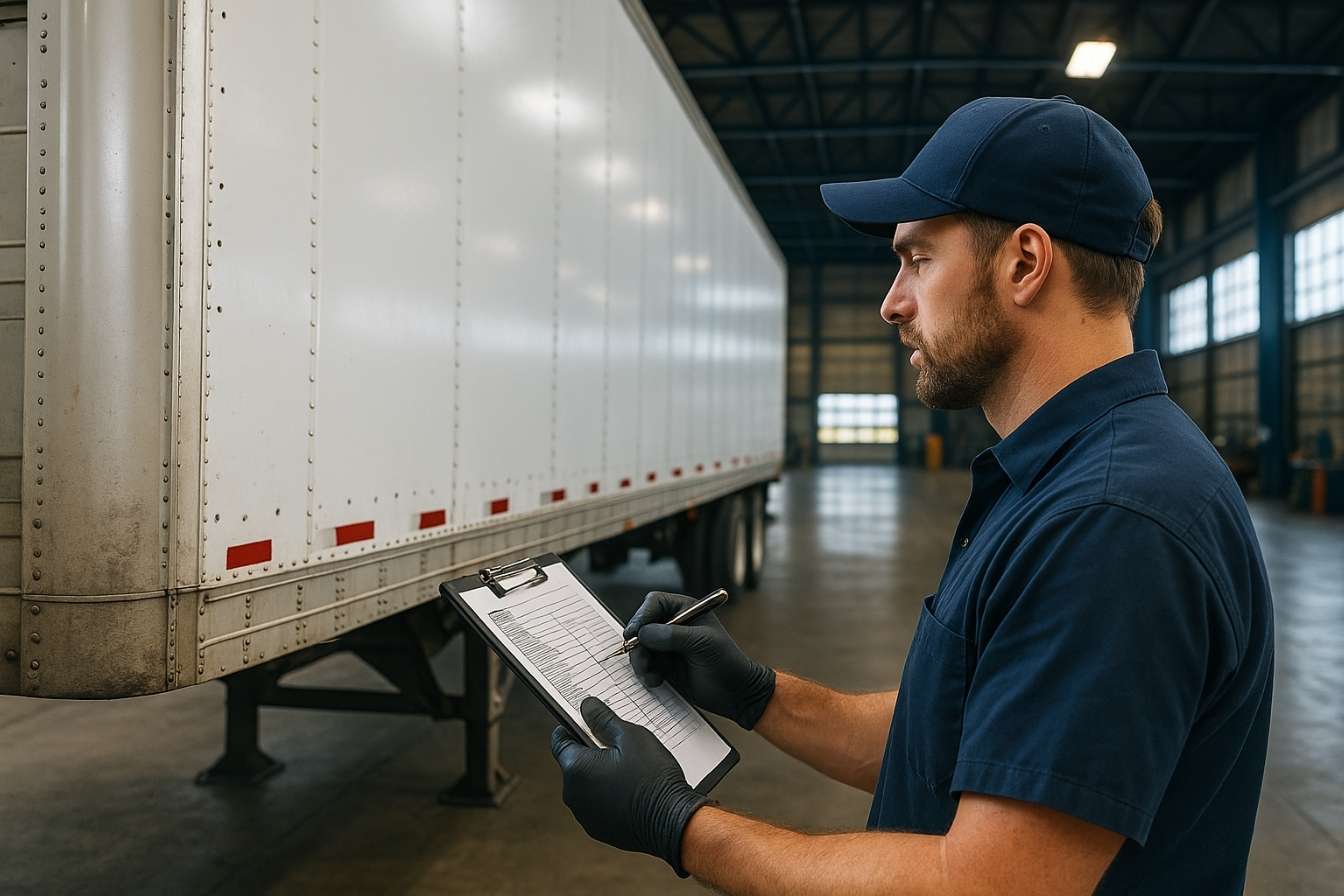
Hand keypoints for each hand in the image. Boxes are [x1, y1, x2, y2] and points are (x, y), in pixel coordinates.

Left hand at [551, 697, 710, 876]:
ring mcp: (585, 815)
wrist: (673, 822)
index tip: (585, 721)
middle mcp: (574, 795)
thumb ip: (604, 719)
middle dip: (591, 752)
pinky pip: (598, 804)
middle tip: (618, 745)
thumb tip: (586, 706)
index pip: (559, 741)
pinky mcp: (599, 829)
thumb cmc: (653, 778)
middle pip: (575, 763)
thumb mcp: (631, 737)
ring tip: (629, 769)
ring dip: (600, 775)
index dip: (571, 727)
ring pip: (587, 785)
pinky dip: (608, 795)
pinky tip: (631, 789)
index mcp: (576, 769)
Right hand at [625, 591, 775, 729]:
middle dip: (637, 642)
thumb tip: (644, 633)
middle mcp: (673, 625)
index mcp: (685, 610)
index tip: (634, 632)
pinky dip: (645, 673)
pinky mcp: (664, 665)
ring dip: (640, 660)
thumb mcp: (702, 643)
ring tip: (650, 673)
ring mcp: (667, 646)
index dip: (642, 615)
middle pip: (641, 625)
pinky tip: (657, 680)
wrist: (734, 692)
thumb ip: (673, 635)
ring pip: (639, 647)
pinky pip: (644, 664)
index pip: (654, 603)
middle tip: (641, 658)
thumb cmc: (726, 660)